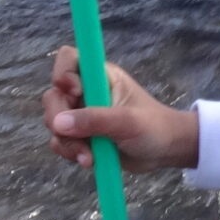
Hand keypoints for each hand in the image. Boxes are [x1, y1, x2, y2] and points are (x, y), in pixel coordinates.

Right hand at [41, 48, 199, 170]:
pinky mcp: (81, 135)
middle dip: (59, 118)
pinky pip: (60, 140)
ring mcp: (82, 113)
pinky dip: (70, 152)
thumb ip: (95, 119)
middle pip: (54, 95)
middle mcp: (88, 91)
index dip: (62, 73)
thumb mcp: (127, 121)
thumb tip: (58, 122)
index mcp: (101, 76)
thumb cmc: (154, 127)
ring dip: (67, 142)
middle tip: (74, 137)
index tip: (74, 93)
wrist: (165, 151)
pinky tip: (89, 160)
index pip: (69, 59)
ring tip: (89, 157)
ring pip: (54, 121)